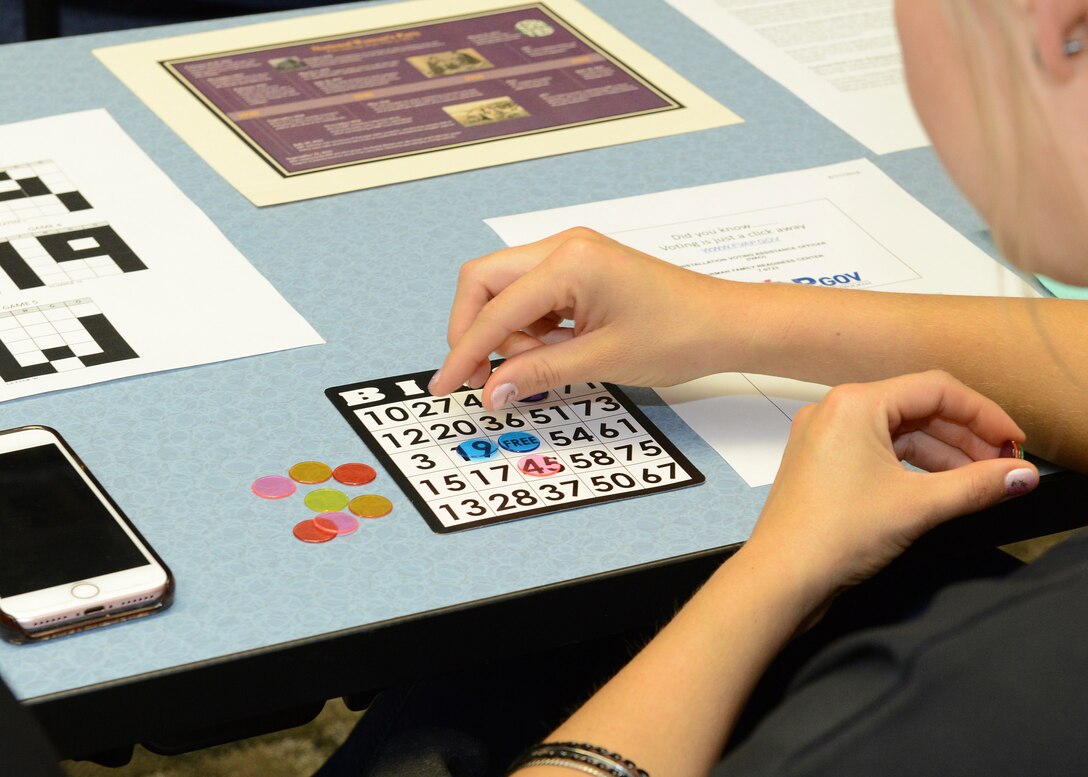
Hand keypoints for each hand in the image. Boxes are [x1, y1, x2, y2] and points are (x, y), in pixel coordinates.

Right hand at [428, 227, 736, 407]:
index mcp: (569, 261)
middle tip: (481, 376)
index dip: (464, 351)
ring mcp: (572, 254)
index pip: (495, 308)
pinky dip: (527, 326)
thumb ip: (538, 372)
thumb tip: (492, 389)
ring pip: (504, 288)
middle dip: (474, 330)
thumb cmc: (680, 333)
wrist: (726, 324)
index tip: (445, 384)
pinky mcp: (579, 269)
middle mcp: (564, 246)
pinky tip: (551, 350)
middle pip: (484, 281)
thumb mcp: (602, 361)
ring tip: (540, 364)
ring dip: (506, 332)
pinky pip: (531, 294)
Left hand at [742, 370, 1039, 609]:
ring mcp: (825, 436)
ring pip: (899, 432)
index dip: (984, 414)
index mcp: (855, 403)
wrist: (780, 579)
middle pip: (918, 408)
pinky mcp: (822, 463)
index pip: (936, 390)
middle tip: (1005, 467)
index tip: (1016, 442)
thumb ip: (976, 486)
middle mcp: (836, 410)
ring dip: (943, 454)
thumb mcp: (918, 506)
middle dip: (966, 436)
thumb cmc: (837, 536)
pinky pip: (878, 451)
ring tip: (982, 482)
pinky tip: (944, 488)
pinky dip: (913, 467)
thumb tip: (1023, 476)